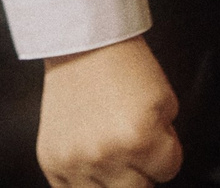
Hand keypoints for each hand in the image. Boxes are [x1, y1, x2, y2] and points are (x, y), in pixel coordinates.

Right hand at [38, 38, 181, 187]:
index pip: (168, 171)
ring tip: (111, 151)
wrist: (84, 45)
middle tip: (134, 149)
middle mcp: (106, 155)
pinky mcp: (51, 162)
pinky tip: (89, 158)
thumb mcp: (165, 101)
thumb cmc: (125, 66)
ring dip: (112, 179)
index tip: (156, 140)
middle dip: (141, 172)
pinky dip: (84, 180)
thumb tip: (158, 166)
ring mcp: (75, 161)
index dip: (166, 154)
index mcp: (140, 138)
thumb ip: (166, 140)